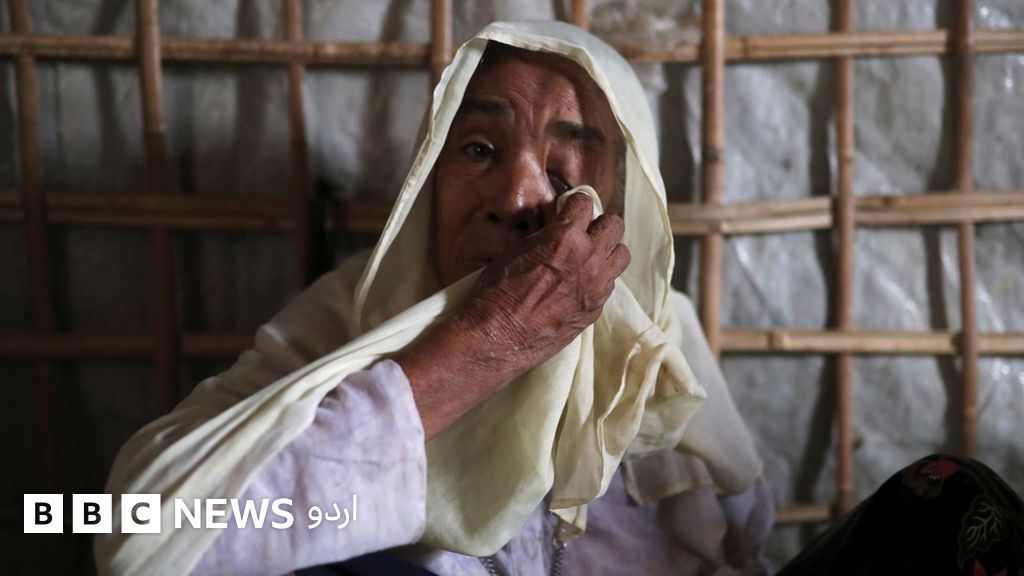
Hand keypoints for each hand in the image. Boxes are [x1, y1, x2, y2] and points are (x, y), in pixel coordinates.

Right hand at [395, 193, 629, 439]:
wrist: (496, 338)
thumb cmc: (495, 294)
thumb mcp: (516, 252)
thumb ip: (545, 237)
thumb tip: (555, 229)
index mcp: (566, 237)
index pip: (586, 203)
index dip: (575, 205)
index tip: (569, 209)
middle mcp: (589, 258)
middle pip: (614, 225)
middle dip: (599, 224)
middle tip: (584, 231)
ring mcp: (596, 286)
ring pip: (621, 255)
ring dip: (607, 251)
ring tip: (589, 257)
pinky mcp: (595, 309)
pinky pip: (610, 284)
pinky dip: (600, 278)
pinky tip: (580, 284)